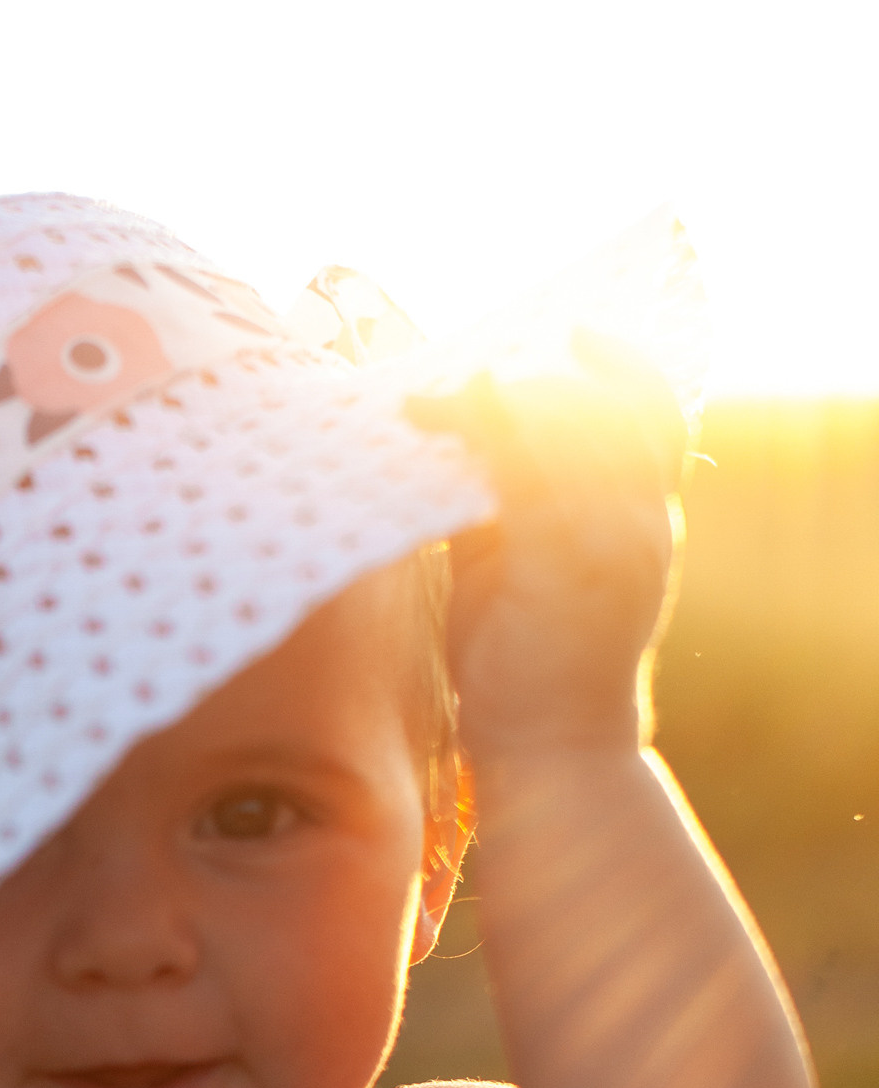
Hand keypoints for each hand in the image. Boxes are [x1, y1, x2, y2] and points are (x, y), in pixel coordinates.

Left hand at [406, 329, 687, 767]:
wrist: (551, 753)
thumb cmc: (526, 667)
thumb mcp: (524, 570)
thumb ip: (511, 508)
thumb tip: (459, 440)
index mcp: (647, 523)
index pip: (657, 417)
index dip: (623, 366)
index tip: (578, 335)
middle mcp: (645, 524)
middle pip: (616, 407)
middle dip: (541, 381)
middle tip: (459, 379)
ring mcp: (613, 541)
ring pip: (573, 427)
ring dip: (500, 403)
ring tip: (431, 403)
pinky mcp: (567, 561)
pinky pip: (530, 469)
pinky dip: (487, 431)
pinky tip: (440, 417)